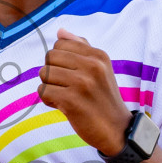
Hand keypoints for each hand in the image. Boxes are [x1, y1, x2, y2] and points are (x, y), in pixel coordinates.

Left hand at [38, 28, 132, 155]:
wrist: (117, 130)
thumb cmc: (104, 98)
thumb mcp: (100, 68)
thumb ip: (81, 48)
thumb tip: (60, 31)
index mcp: (98, 55)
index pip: (60, 44)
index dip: (59, 61)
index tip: (70, 74)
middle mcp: (92, 66)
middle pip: (50, 57)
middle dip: (52, 73)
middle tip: (65, 87)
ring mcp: (82, 83)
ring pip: (44, 74)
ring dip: (49, 87)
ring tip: (65, 96)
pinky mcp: (72, 101)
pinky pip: (43, 91)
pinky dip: (48, 100)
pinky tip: (62, 106)